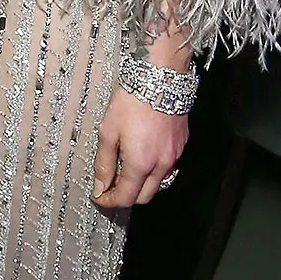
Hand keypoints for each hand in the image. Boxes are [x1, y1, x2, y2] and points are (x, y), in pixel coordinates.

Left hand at [92, 88, 187, 209]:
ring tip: (125, 170)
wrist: (160, 78)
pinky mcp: (181, 144)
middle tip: (110, 186)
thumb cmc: (133, 101)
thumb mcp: (108, 131)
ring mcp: (174, 155)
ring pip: (158, 183)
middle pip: (144, 197)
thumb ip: (104, 163)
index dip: (109, 201)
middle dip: (126, 197)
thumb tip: (100, 185)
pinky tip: (142, 156)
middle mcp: (161, 164)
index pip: (125, 197)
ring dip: (141, 184)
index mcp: (141, 163)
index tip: (100, 197)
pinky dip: (153, 170)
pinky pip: (167, 168)